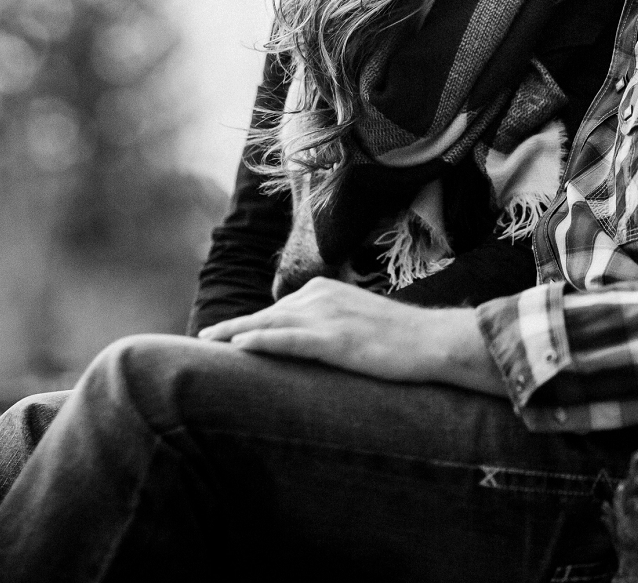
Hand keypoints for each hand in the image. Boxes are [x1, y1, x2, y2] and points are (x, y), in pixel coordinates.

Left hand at [197, 277, 505, 394]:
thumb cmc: (403, 339)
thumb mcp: (360, 322)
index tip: (227, 335)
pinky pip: (288, 340)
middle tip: (203, 340)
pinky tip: (238, 347)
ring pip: (269, 324)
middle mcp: (321, 297)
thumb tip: (314, 340)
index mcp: (326, 290)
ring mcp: (327, 317)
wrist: (434, 341)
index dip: (251, 322)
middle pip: (266, 313)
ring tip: (207, 346)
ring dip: (234, 335)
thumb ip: (333, 324)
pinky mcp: (334, 340)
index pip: (279, 308)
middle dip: (232, 327)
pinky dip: (261, 341)